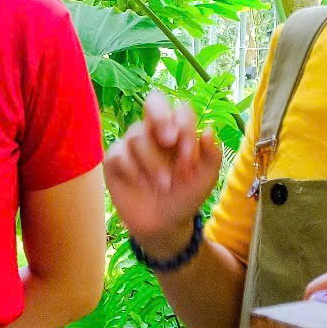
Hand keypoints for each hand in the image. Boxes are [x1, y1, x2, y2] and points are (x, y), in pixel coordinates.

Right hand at [104, 92, 224, 252]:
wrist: (164, 225)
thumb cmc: (185, 197)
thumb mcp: (205, 179)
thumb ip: (212, 156)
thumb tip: (208, 129)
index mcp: (178, 132)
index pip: (180, 111)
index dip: (184, 127)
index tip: (189, 157)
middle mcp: (154, 132)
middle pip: (153, 102)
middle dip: (161, 118)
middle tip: (170, 141)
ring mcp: (132, 144)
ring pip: (137, 136)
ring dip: (153, 163)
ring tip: (163, 185)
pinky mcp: (114, 160)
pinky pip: (118, 154)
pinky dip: (132, 170)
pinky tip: (140, 184)